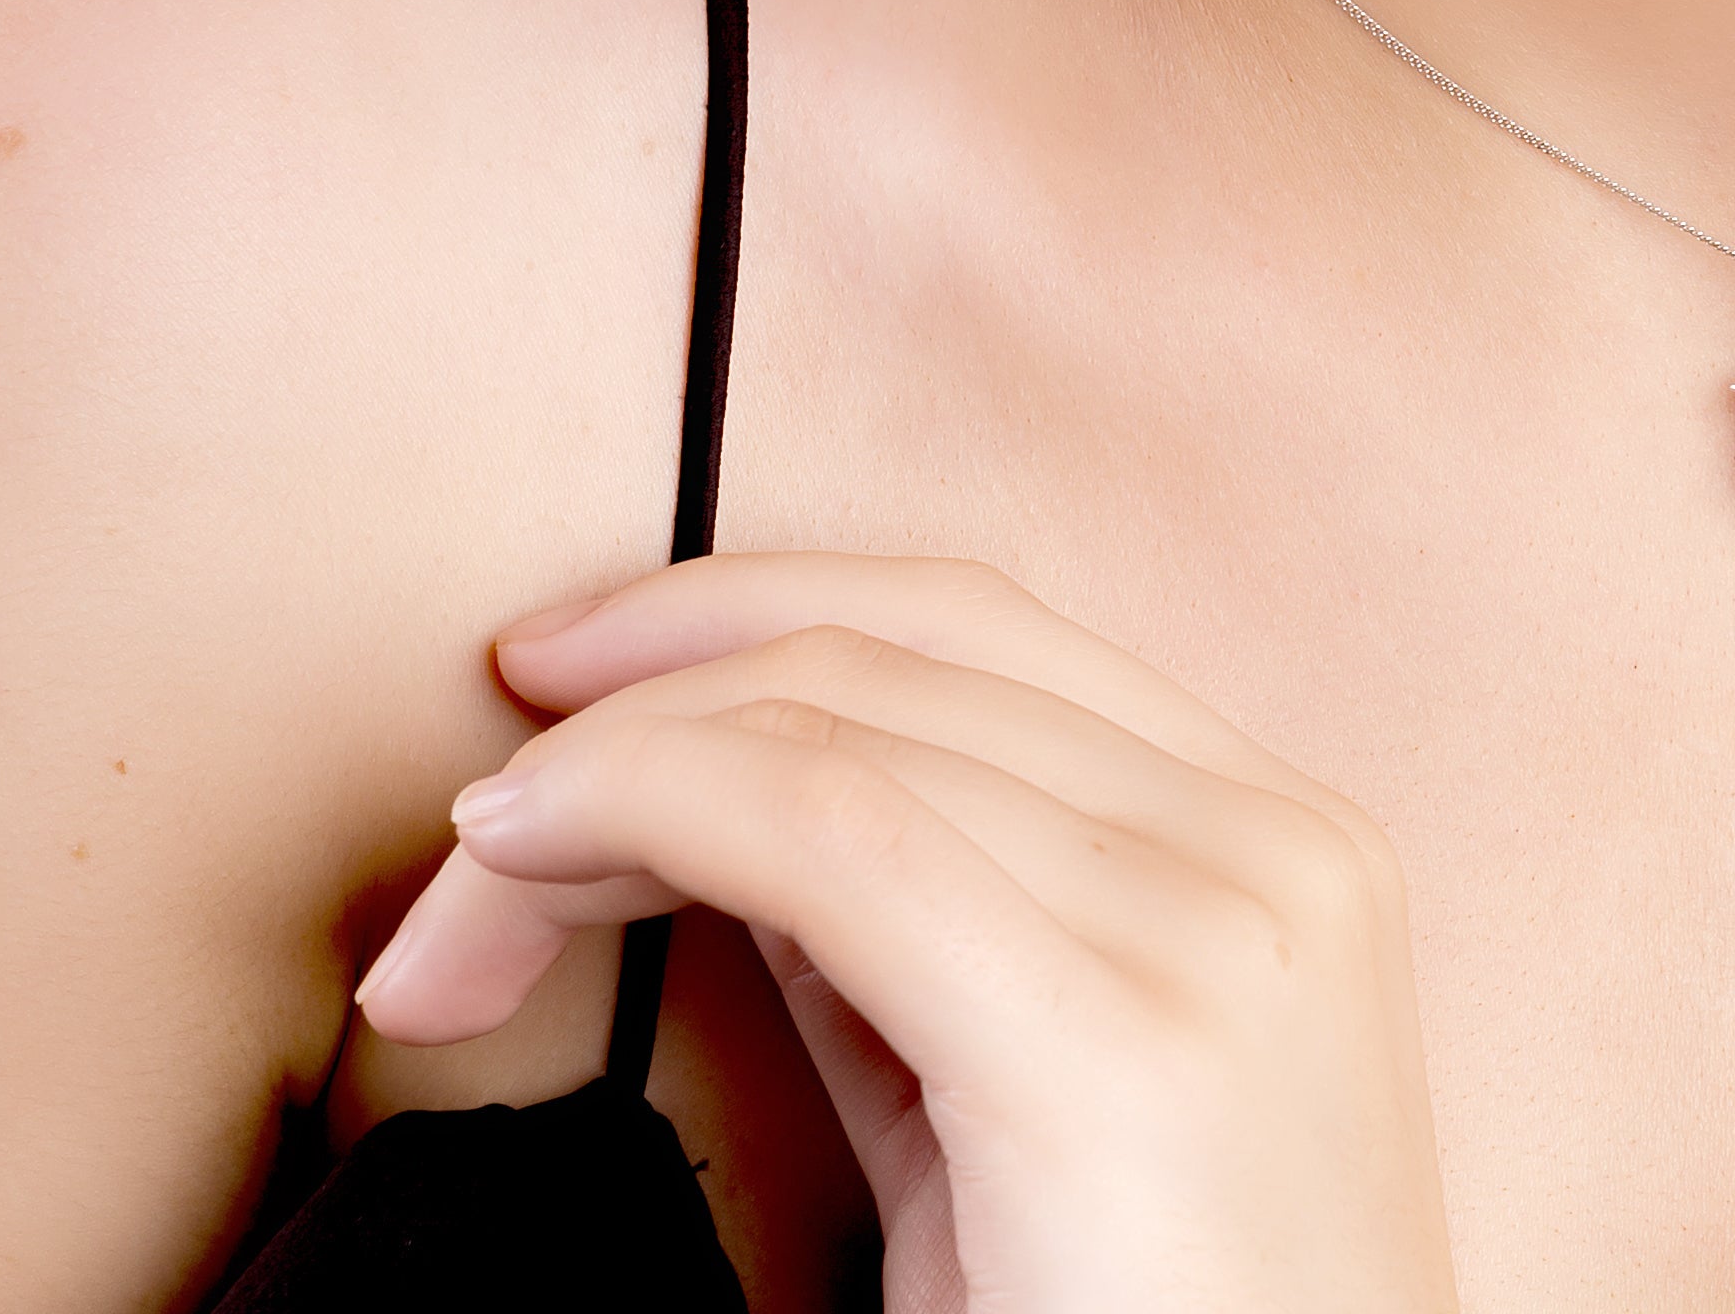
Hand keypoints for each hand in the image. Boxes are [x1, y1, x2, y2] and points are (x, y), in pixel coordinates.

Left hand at [354, 554, 1460, 1313]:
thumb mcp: (1014, 1124)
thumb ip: (910, 944)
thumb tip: (722, 805)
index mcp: (1271, 838)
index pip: (971, 625)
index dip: (740, 610)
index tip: (560, 681)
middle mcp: (1270, 843)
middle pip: (895, 653)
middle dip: (639, 700)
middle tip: (468, 830)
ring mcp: (1222, 925)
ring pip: (841, 723)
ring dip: (604, 776)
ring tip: (462, 902)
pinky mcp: (1129, 1043)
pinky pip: (837, 834)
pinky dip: (648, 807)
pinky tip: (529, 863)